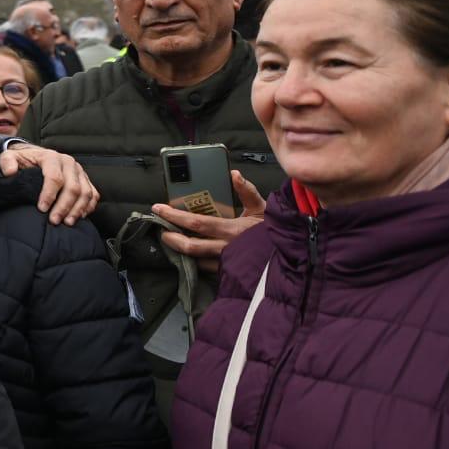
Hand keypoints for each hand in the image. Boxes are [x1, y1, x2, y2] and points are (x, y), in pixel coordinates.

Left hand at [0, 144, 99, 225]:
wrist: (36, 156)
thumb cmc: (23, 160)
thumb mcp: (10, 157)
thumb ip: (7, 162)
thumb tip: (10, 172)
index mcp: (51, 157)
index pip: (54, 177)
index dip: (49, 195)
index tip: (41, 209)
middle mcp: (68, 163)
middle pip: (72, 187)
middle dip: (63, 206)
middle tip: (54, 221)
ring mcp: (79, 171)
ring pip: (85, 192)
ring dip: (77, 209)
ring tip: (67, 223)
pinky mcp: (85, 180)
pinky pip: (93, 194)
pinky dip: (88, 207)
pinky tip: (79, 217)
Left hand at [152, 170, 266, 272]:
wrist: (290, 259)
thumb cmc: (272, 231)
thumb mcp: (262, 208)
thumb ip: (247, 191)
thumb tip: (234, 174)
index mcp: (233, 230)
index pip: (196, 223)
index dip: (174, 216)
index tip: (158, 208)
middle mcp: (227, 249)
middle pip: (190, 246)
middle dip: (170, 237)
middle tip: (159, 227)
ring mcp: (226, 264)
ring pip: (194, 260)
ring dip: (178, 249)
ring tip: (169, 237)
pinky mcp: (227, 274)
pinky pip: (204, 268)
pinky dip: (192, 259)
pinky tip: (185, 251)